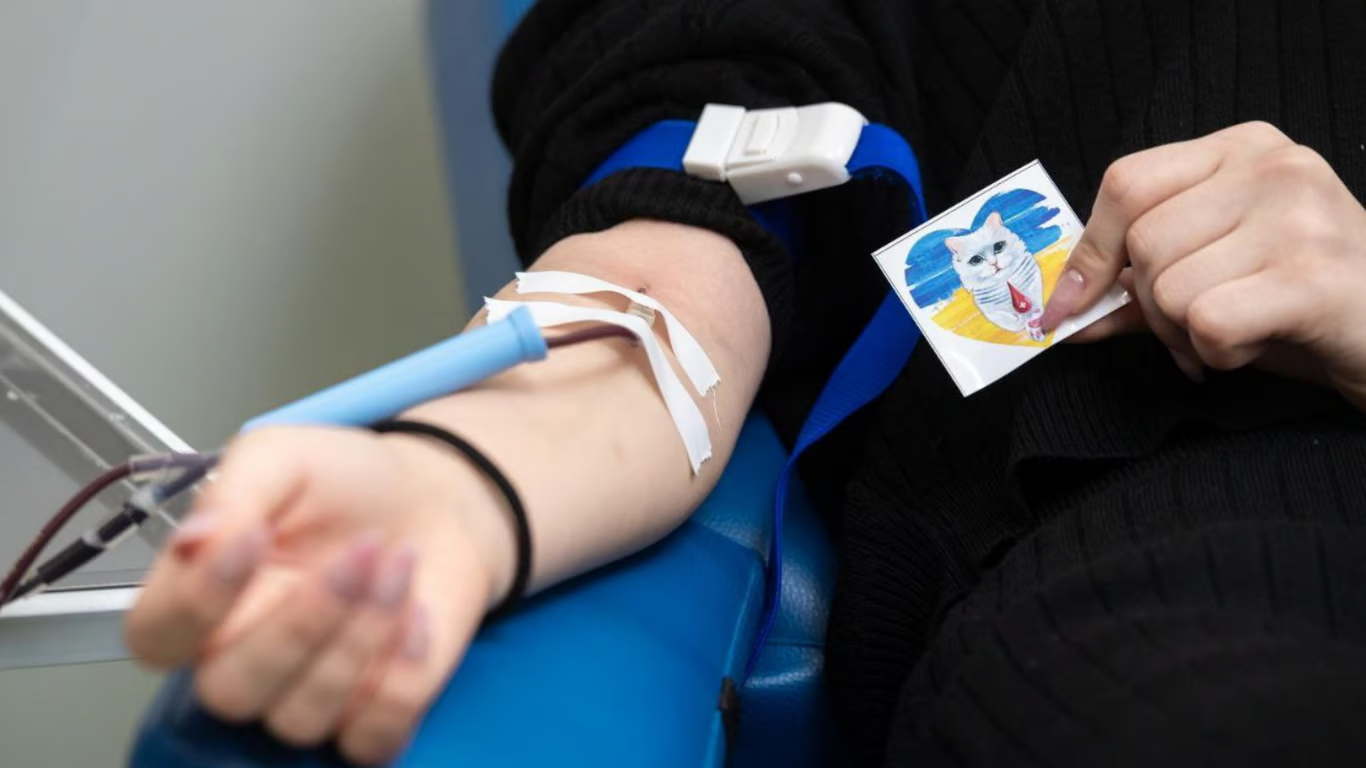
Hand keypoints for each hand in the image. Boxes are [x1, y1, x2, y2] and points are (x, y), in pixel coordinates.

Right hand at [125, 426, 514, 764]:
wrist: (436, 495)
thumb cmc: (346, 481)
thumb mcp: (282, 457)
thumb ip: (231, 494)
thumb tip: (190, 539)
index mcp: (205, 594)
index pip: (157, 634)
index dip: (197, 599)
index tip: (252, 537)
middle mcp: (243, 655)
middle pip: (231, 691)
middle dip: (305, 621)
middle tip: (361, 550)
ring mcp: (307, 695)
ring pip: (302, 715)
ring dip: (364, 634)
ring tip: (399, 559)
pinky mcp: (371, 714)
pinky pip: (370, 736)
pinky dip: (401, 675)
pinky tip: (419, 613)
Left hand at [1040, 121, 1365, 408]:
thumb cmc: (1300, 301)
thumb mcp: (1212, 278)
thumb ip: (1134, 288)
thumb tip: (1059, 311)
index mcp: (1242, 148)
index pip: (1126, 183)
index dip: (1088, 251)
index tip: (1069, 304)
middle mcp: (1274, 167)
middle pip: (1142, 243)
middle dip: (1150, 305)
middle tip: (1194, 325)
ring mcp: (1298, 216)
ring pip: (1168, 287)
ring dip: (1186, 333)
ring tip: (1237, 331)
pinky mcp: (1312, 276)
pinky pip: (1206, 322)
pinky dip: (1215, 353)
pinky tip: (1256, 343)